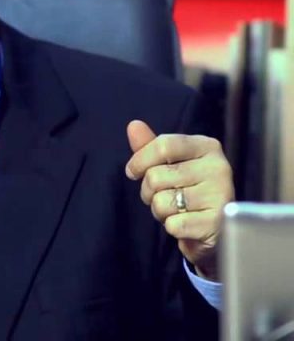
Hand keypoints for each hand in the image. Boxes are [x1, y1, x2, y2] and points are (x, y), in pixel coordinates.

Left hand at [125, 120, 233, 280]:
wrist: (218, 228)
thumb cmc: (190, 190)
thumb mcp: (171, 164)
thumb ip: (151, 146)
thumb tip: (134, 125)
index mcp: (207, 147)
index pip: (163, 145)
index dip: (140, 160)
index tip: (133, 171)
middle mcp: (218, 168)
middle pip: (155, 176)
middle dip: (149, 192)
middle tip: (165, 196)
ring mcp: (220, 195)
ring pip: (161, 202)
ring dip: (160, 211)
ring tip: (177, 210)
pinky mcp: (216, 223)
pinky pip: (172, 224)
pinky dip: (172, 227)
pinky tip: (187, 224)